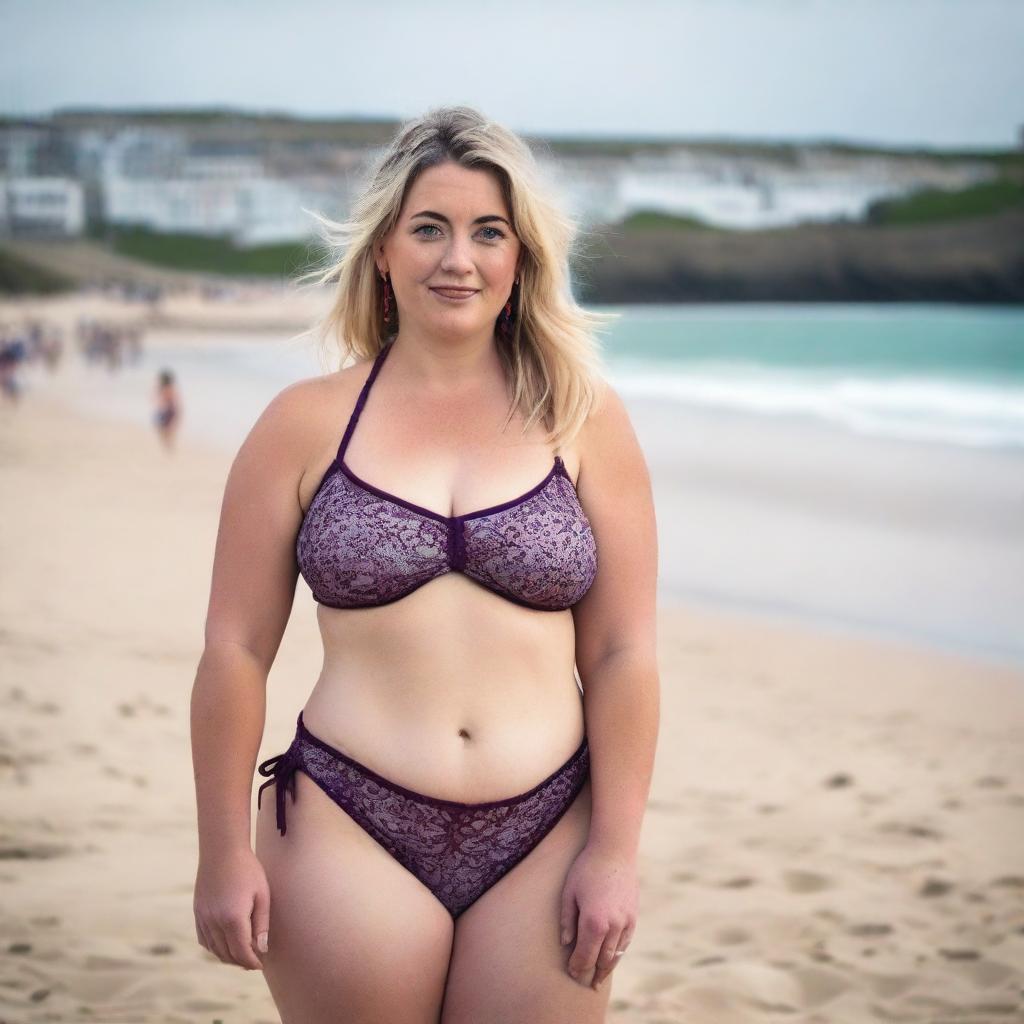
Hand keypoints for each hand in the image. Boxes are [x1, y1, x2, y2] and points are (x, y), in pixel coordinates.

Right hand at [193, 847, 270, 969]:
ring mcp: (203, 918)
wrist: (222, 850)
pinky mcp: (197, 912)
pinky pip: (204, 939)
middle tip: (254, 961)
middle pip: (227, 954)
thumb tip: (262, 949)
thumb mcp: (262, 895)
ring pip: (214, 949)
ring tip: (242, 954)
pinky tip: (225, 944)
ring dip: (228, 956)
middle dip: (241, 961)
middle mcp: (214, 921)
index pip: (241, 952)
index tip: (260, 965)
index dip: (251, 962)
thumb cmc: (247, 870)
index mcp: (233, 918)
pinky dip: (214, 947)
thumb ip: (262, 924)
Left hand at [559, 843, 638, 989]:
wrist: (614, 851)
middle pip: (601, 960)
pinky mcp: (633, 917)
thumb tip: (566, 943)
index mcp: (593, 922)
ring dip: (606, 968)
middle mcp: (612, 927)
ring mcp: (625, 923)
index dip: (577, 967)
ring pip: (615, 955)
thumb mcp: (569, 892)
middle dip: (591, 972)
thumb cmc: (586, 869)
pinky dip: (617, 953)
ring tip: (598, 978)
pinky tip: (611, 958)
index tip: (571, 973)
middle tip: (583, 981)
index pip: (584, 956)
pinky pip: (625, 943)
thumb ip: (567, 920)